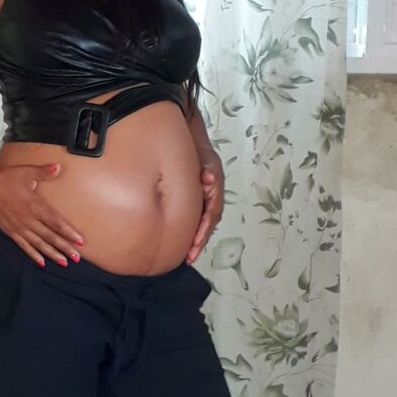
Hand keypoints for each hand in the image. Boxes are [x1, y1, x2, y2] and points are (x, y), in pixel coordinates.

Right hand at [0, 162, 84, 266]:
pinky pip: (24, 246)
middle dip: (65, 247)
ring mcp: (19, 227)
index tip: (80, 241)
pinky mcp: (11, 231)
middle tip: (77, 257)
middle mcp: (28, 220)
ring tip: (64, 262)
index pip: (56, 223)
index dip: (69, 233)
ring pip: (39, 244)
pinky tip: (41, 262)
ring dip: (52, 254)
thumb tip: (58, 167)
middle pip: (50, 237)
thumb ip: (43, 172)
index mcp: (35, 206)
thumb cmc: (5, 179)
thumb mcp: (26, 172)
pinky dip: (33, 254)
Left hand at [185, 150, 223, 264]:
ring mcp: (204, 199)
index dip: (203, 231)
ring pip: (202, 223)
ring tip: (187, 256)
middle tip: (190, 257)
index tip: (194, 245)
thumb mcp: (205, 158)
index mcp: (214, 189)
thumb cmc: (197, 150)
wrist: (190, 139)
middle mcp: (211, 197)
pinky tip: (182, 241)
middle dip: (199, 241)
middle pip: (208, 223)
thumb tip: (209, 179)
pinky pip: (195, 217)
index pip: (211, 214)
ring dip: (196, 239)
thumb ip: (207, 170)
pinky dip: (190, 230)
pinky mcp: (195, 200)